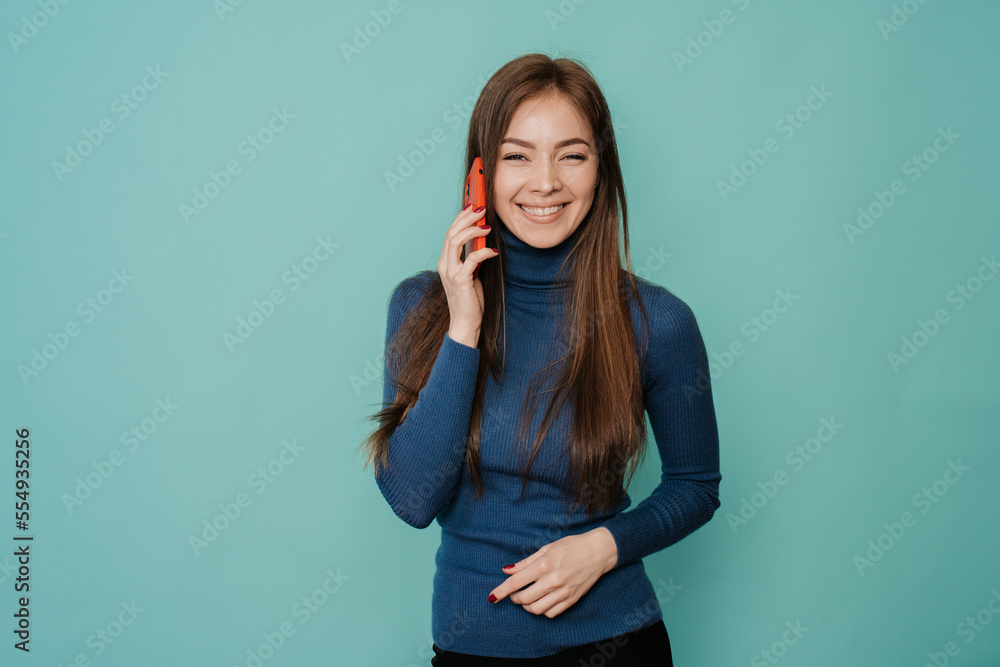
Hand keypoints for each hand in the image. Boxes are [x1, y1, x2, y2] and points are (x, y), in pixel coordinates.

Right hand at [438, 205, 496, 347]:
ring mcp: (451, 272)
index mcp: (445, 261)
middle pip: (451, 233)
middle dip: (466, 218)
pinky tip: (493, 251)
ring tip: (486, 225)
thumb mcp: (471, 273)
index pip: (450, 232)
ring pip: (455, 241)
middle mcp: (445, 264)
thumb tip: (482, 240)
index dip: (461, 217)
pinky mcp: (460, 281)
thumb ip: (472, 257)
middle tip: (481, 209)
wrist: (465, 322)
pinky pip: (471, 260)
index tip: (473, 206)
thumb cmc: (469, 299)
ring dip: (472, 230)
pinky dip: (483, 252)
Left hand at [488, 528, 617, 618]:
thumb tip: (506, 570)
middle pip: (524, 599)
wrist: (598, 552)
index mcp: (544, 565)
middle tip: (515, 592)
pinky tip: (542, 601)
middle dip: (514, 598)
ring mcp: (563, 592)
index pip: (515, 583)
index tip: (492, 597)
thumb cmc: (571, 546)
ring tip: (527, 597)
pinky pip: (550, 613)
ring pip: (536, 609)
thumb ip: (525, 562)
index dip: (501, 591)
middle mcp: (552, 581)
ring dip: (527, 606)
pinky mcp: (571, 600)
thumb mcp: (546, 548)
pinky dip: (541, 610)